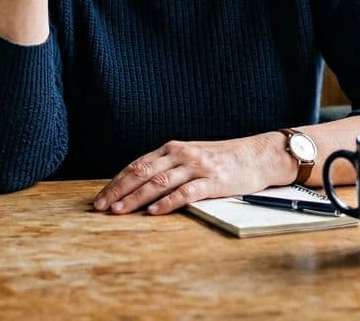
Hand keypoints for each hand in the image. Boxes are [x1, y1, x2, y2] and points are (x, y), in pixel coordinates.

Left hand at [92, 133, 290, 215]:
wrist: (258, 155)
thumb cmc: (223, 160)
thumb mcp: (191, 158)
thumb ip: (168, 168)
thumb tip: (139, 187)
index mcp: (172, 148)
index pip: (137, 165)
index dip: (116, 181)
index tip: (101, 197)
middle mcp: (181, 154)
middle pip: (142, 172)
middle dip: (118, 190)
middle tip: (100, 207)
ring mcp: (197, 166)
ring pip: (159, 182)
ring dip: (136, 197)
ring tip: (119, 211)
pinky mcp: (213, 180)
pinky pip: (186, 192)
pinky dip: (168, 202)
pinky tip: (154, 211)